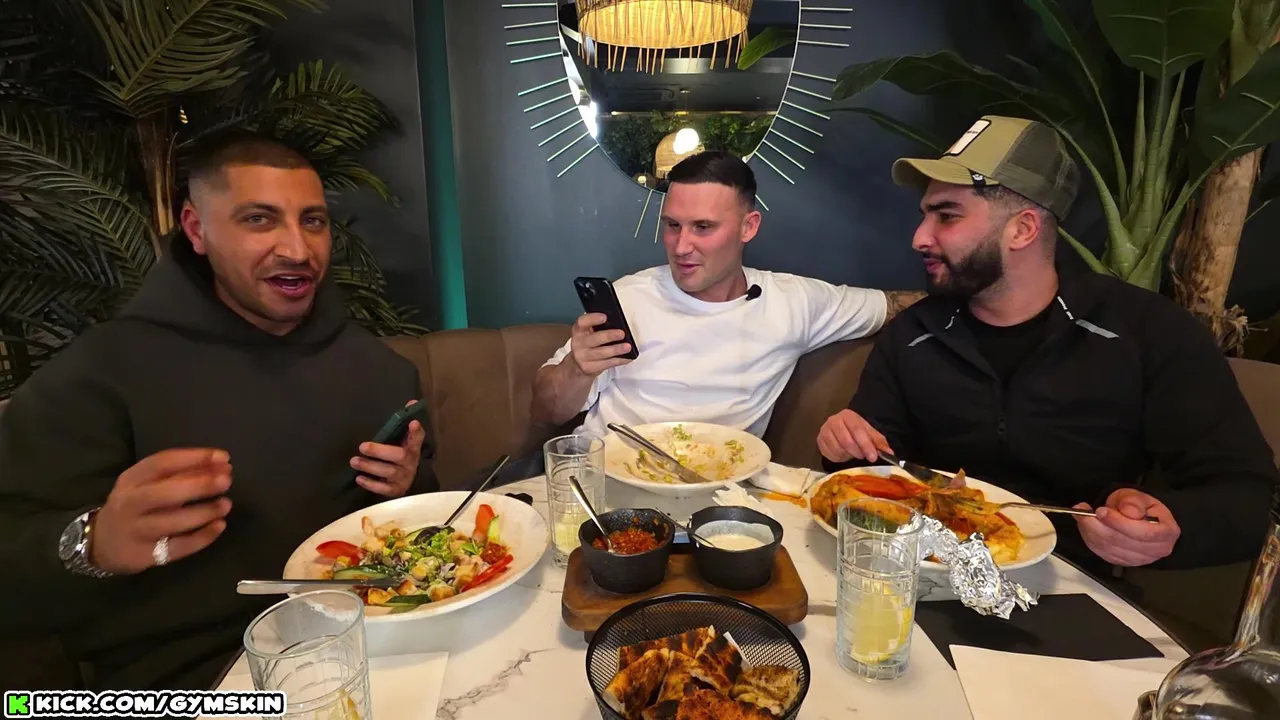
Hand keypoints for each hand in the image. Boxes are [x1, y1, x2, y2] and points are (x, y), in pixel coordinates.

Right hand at [91, 448, 232, 573]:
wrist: (101, 543)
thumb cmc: (135, 506)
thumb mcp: (146, 485)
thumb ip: (179, 474)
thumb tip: (220, 465)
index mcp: (131, 479)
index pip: (162, 463)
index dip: (194, 458)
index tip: (223, 457)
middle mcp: (130, 503)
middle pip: (165, 492)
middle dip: (199, 485)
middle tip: (227, 480)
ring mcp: (135, 530)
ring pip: (172, 521)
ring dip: (203, 512)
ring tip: (225, 505)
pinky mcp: (143, 555)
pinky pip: (177, 547)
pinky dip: (201, 537)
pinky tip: (219, 527)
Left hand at [352, 401, 425, 497]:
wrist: (407, 479)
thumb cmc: (400, 453)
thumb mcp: (403, 439)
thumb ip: (403, 422)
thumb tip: (412, 402)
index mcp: (413, 448)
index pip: (417, 438)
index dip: (416, 431)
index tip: (412, 422)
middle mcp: (411, 463)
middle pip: (399, 456)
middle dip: (379, 451)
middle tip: (362, 446)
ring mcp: (404, 477)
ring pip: (389, 472)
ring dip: (370, 466)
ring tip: (354, 461)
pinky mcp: (396, 490)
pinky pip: (384, 489)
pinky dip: (371, 484)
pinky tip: (359, 478)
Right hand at [568, 313, 632, 376]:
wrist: (577, 364)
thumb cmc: (588, 344)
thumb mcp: (589, 333)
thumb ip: (599, 327)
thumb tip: (619, 324)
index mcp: (579, 330)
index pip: (582, 322)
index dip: (592, 319)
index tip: (605, 317)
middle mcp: (578, 343)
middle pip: (593, 339)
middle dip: (608, 336)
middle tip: (621, 334)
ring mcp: (582, 357)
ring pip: (601, 353)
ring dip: (615, 350)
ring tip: (627, 347)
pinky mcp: (588, 368)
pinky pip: (606, 364)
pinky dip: (618, 360)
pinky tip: (627, 357)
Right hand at [818, 409, 891, 462]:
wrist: (842, 429)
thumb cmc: (857, 432)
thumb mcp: (870, 434)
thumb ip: (879, 442)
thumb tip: (889, 453)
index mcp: (848, 415)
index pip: (857, 431)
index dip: (866, 445)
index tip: (873, 457)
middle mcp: (834, 420)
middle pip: (846, 441)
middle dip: (857, 452)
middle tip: (863, 456)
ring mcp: (824, 430)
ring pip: (838, 449)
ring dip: (848, 455)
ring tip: (853, 453)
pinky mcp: (819, 441)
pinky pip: (830, 454)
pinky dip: (839, 457)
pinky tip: (843, 454)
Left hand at [1074, 489, 1180, 566]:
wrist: (1140, 518)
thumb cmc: (1142, 507)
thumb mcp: (1139, 497)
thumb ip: (1134, 502)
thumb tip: (1127, 511)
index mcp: (1167, 532)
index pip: (1142, 533)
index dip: (1119, 523)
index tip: (1101, 511)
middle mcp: (1156, 551)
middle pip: (1122, 543)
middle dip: (1099, 527)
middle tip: (1084, 512)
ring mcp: (1139, 560)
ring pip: (1110, 549)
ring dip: (1091, 532)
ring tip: (1081, 516)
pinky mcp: (1123, 562)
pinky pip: (1103, 553)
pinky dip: (1090, 540)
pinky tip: (1085, 526)